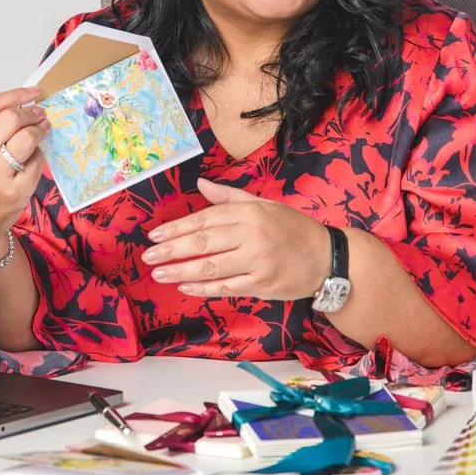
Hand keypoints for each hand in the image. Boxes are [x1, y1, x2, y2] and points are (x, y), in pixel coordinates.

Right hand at [0, 86, 50, 257]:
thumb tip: (22, 105)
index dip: (16, 95)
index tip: (32, 93)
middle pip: (11, 118)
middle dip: (30, 113)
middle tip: (39, 114)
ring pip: (27, 138)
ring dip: (39, 130)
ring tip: (42, 129)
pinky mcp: (15, 191)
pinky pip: (36, 162)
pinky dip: (38, 156)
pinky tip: (33, 157)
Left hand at [142, 178, 332, 298]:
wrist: (326, 257)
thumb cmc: (293, 228)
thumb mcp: (264, 205)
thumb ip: (230, 197)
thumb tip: (201, 184)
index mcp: (250, 213)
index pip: (205, 219)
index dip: (177, 228)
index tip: (155, 236)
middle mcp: (251, 235)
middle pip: (203, 244)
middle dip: (172, 251)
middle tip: (149, 257)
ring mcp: (256, 262)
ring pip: (211, 268)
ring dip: (181, 272)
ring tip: (159, 274)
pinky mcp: (262, 285)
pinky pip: (226, 288)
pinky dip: (204, 289)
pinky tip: (186, 287)